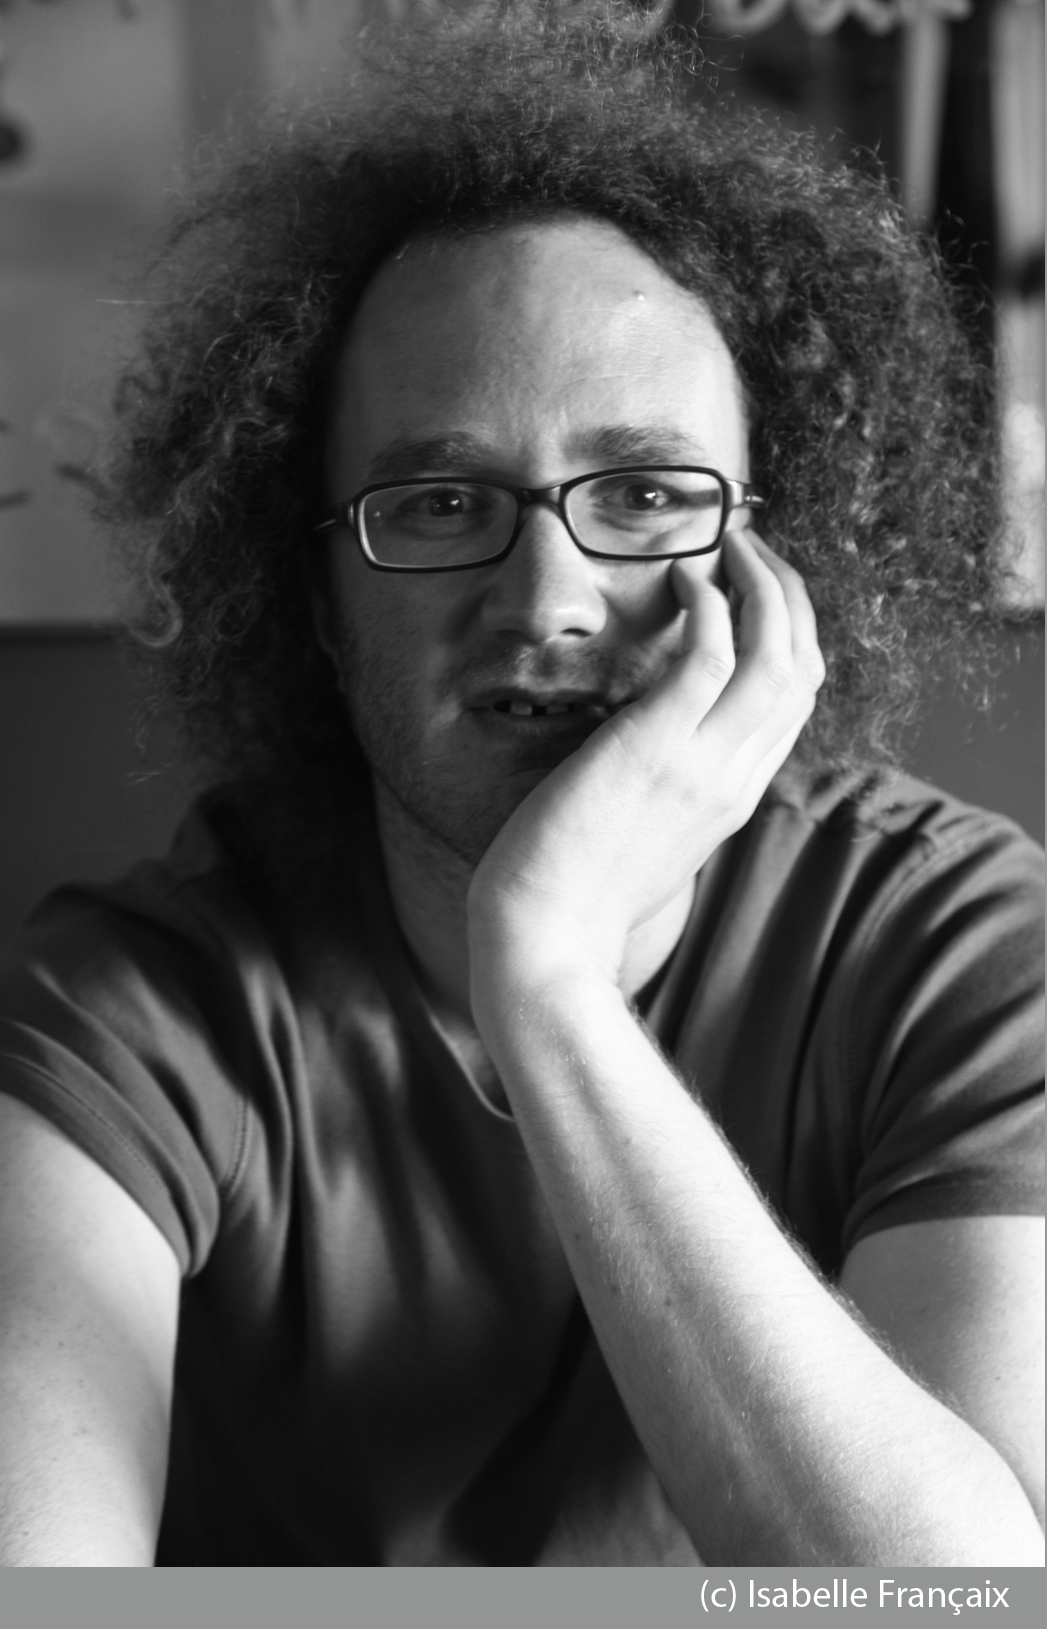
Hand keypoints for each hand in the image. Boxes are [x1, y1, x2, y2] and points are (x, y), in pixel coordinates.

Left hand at [466, 529, 824, 998]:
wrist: (545, 938)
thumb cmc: (575, 892)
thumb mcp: (644, 836)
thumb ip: (666, 787)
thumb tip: (646, 748)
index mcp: (734, 795)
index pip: (796, 701)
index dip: (790, 634)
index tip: (758, 594)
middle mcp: (734, 776)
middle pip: (803, 667)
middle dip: (790, 595)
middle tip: (752, 549)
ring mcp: (702, 762)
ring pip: (778, 653)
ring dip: (763, 586)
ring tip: (729, 545)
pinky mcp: (656, 745)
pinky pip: (712, 654)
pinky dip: (711, 604)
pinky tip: (684, 577)